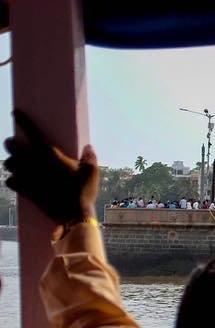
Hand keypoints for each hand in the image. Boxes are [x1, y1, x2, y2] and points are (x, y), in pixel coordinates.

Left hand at [3, 110, 99, 226]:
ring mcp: (28, 178)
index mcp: (50, 155)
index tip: (15, 112)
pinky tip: (15, 179)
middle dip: (10, 144)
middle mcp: (35, 164)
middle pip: (13, 148)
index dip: (23, 121)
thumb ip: (89, 158)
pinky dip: (12, 179)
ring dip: (10, 162)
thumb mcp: (92, 172)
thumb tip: (88, 147)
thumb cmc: (83, 191)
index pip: (33, 133)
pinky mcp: (25, 191)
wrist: (72, 215)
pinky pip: (10, 181)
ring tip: (14, 162)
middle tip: (12, 143)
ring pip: (9, 164)